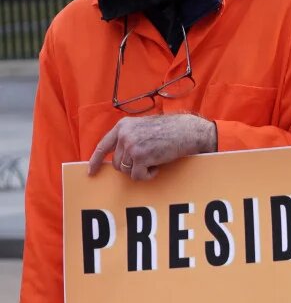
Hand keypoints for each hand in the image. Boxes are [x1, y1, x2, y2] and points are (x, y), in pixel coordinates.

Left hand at [87, 114, 216, 179]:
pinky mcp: (141, 157)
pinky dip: (148, 175)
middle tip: (147, 162)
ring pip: (127, 171)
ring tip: (155, 161)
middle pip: (117, 163)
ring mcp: (131, 146)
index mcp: (123, 126)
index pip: (103, 146)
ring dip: (141, 170)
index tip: (91, 172)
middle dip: (131, 167)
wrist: (187, 131)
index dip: (96, 161)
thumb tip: (120, 158)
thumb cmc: (170, 130)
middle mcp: (124, 135)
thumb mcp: (143, 127)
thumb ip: (129, 137)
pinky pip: (138, 176)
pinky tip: (158, 166)